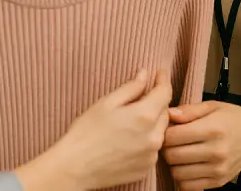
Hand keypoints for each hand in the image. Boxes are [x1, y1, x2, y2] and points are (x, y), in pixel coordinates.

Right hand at [16, 70, 172, 190]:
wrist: (75, 167)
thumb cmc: (86, 132)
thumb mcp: (107, 103)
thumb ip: (131, 88)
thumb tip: (145, 75)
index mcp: (145, 116)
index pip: (165, 93)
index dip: (163, 80)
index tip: (160, 73)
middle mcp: (154, 137)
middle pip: (165, 112)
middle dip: (157, 101)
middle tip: (141, 96)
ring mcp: (151, 155)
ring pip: (160, 131)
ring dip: (152, 122)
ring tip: (131, 121)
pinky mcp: (146, 168)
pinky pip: (152, 148)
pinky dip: (146, 140)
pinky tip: (129, 139)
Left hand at [162, 102, 240, 190]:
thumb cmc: (233, 118)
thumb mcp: (213, 106)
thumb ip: (189, 110)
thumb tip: (168, 114)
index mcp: (213, 129)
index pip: (173, 136)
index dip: (164, 132)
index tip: (168, 129)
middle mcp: (216, 151)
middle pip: (172, 156)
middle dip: (166, 148)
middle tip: (171, 142)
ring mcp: (218, 169)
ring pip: (177, 173)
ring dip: (173, 164)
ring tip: (179, 153)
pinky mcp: (219, 182)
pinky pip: (188, 186)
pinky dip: (182, 177)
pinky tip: (187, 166)